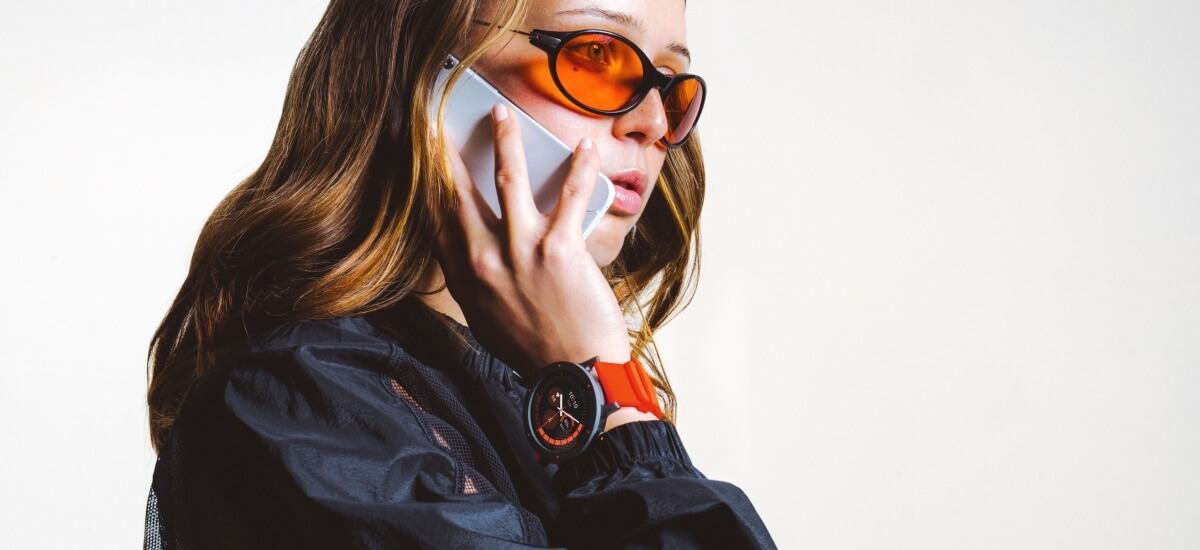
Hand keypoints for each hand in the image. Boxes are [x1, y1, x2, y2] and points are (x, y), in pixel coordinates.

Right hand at [434, 104, 631, 379]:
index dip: (426, 186)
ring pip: (508, 180)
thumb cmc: (535, 352)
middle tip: (440, 122)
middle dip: (449, 153)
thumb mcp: (486, 321)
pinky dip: (579, 167)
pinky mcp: (560, 248)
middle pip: (460, 193)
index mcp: (466, 278)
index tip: (420, 161)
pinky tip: (585, 147)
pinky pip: (569, 194)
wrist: (575, 377)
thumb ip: (472, 284)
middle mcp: (485, 260)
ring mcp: (521, 251)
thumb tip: (466, 253)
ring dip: (505, 140)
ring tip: (502, 115)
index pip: (436, 221)